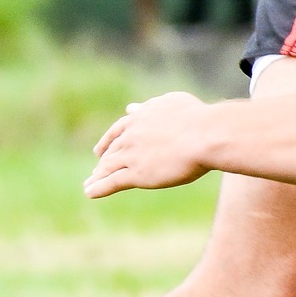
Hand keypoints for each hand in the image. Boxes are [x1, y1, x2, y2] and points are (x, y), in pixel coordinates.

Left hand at [86, 92, 213, 197]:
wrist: (206, 135)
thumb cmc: (197, 117)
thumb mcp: (171, 103)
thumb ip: (149, 107)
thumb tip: (130, 108)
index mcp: (138, 119)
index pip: (117, 131)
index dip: (108, 142)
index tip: (100, 150)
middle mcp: (130, 136)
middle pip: (111, 151)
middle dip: (103, 162)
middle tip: (97, 171)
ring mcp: (131, 155)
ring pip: (107, 168)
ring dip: (96, 177)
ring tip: (89, 185)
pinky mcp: (136, 174)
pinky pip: (112, 182)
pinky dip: (98, 188)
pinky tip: (89, 193)